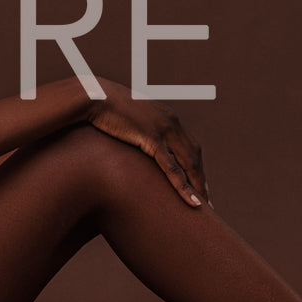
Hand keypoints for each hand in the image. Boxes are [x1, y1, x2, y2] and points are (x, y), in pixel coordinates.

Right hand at [87, 78, 208, 206]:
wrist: (94, 96)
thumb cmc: (103, 105)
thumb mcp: (126, 115)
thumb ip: (135, 126)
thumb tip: (131, 136)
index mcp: (168, 116)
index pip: (189, 145)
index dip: (196, 165)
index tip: (199, 182)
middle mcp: (172, 122)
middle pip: (194, 155)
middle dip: (201, 178)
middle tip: (207, 199)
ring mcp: (163, 130)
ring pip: (188, 163)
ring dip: (198, 186)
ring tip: (203, 205)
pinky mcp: (152, 139)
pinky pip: (172, 167)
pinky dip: (183, 186)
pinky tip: (191, 201)